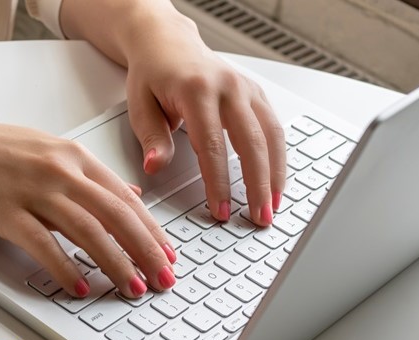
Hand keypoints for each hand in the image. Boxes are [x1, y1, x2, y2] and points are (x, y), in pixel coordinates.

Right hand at [0, 116, 177, 297]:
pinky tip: (80, 287)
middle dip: (146, 251)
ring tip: (131, 288)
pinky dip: (66, 268)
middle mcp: (58, 170)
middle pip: (116, 215)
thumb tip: (126, 192)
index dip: (151, 230)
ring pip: (88, 230)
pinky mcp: (5, 211)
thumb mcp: (45, 151)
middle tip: (163, 278)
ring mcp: (32, 190)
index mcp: (71, 155)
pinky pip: (44, 244)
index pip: (125, 197)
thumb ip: (86, 174)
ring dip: (115, 263)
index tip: (168, 254)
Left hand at [63, 0, 286, 225]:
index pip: (212, 145)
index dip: (218, 182)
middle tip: (258, 218)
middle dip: (257, 185)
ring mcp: (246, 88)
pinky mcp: (256, 92)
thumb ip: (152, 138)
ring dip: (276, 174)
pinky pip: (274, 127)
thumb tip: (155, 167)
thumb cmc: (152, 75)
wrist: (167, 43)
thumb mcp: (139, 106)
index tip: (220, 210)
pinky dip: (279, 157)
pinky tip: (276, 181)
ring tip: (273, 207)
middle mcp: (227, 87)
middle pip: (251, 142)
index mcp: (196, 90)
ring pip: (271, 135)